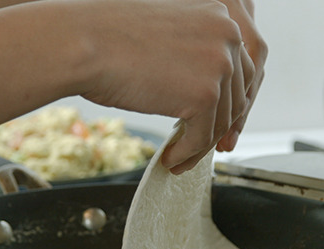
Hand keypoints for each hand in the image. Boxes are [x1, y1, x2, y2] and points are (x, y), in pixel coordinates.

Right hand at [79, 0, 256, 173]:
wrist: (84, 42)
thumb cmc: (109, 38)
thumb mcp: (166, 38)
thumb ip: (194, 57)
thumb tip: (202, 90)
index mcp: (219, 16)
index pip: (239, 70)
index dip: (224, 103)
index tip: (209, 123)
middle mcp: (228, 36)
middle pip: (235, 97)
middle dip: (215, 127)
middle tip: (196, 146)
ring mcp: (220, 65)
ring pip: (221, 122)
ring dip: (199, 146)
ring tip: (178, 157)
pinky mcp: (205, 95)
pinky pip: (203, 137)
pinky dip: (187, 153)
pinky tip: (170, 158)